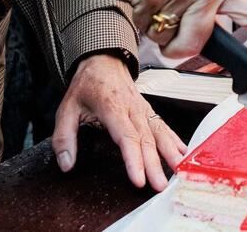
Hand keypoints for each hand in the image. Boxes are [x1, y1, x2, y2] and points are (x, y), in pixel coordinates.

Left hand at [52, 54, 187, 190]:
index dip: (133, 159)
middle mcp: (132, 108)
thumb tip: (66, 164)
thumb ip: (64, 138)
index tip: (139, 179)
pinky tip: (183, 153)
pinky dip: (175, 140)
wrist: (103, 60)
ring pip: (159, 132)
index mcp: (111, 107)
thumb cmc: (87, 85)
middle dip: (155, 164)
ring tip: (178, 170)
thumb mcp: (66, 108)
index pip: (126, 136)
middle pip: (146, 139)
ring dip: (170, 153)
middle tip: (160, 185)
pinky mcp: (149, 110)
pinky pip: (164, 126)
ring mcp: (143, 109)